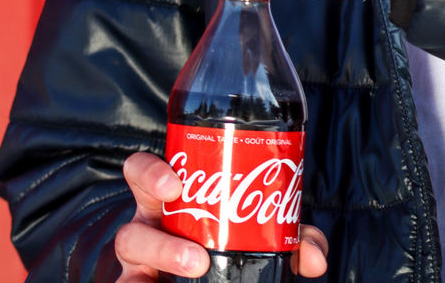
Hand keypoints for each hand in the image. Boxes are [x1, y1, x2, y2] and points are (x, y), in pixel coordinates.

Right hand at [114, 150, 328, 278]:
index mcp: (169, 200)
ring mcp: (138, 267)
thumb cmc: (230, 238)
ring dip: (164, 263)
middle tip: (197, 251)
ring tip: (196, 267)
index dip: (150, 172)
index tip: (176, 183)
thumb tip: (313, 257)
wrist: (208, 273)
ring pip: (131, 259)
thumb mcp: (261, 231)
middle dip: (159, 241)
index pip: (141, 172)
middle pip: (130, 226)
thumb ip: (292, 237)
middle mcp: (147, 230)